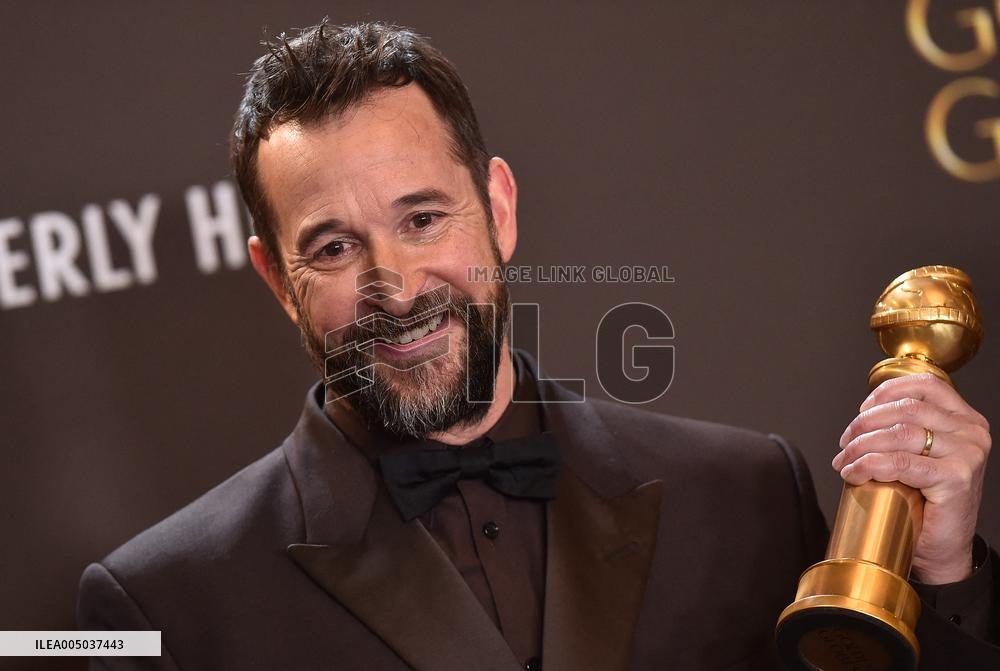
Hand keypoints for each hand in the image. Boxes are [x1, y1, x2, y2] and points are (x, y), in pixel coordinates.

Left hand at [832, 373, 990, 584]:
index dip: (885, 393)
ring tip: (845, 462)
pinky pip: (900, 463)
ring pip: (899, 434)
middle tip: (844, 445)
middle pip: (905, 409)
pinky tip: (853, 473)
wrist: (942, 550)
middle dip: (864, 424)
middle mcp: (971, 432)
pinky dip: (869, 464)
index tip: (861, 411)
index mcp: (964, 420)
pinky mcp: (956, 478)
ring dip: (861, 445)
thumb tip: (861, 419)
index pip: (925, 385)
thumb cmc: (926, 504)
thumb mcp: (919, 455)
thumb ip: (904, 429)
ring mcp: (967, 454)